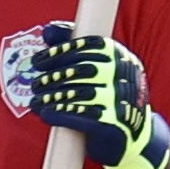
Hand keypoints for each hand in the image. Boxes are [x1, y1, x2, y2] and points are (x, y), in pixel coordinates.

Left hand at [0, 21, 169, 168]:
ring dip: (51, 96)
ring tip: (35, 100)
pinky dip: (60, 114)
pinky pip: (82, 116)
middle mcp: (123, 76)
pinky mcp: (113, 125)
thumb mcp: (101, 70)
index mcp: (121, 57)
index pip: (89, 45)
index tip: (38, 61)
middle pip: (82, 69)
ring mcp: (120, 100)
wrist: (135, 138)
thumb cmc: (109, 98)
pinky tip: (45, 114)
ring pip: (79, 93)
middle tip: (35, 83)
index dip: (60, 51)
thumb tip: (48, 30)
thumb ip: (75, 48)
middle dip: (53, 75)